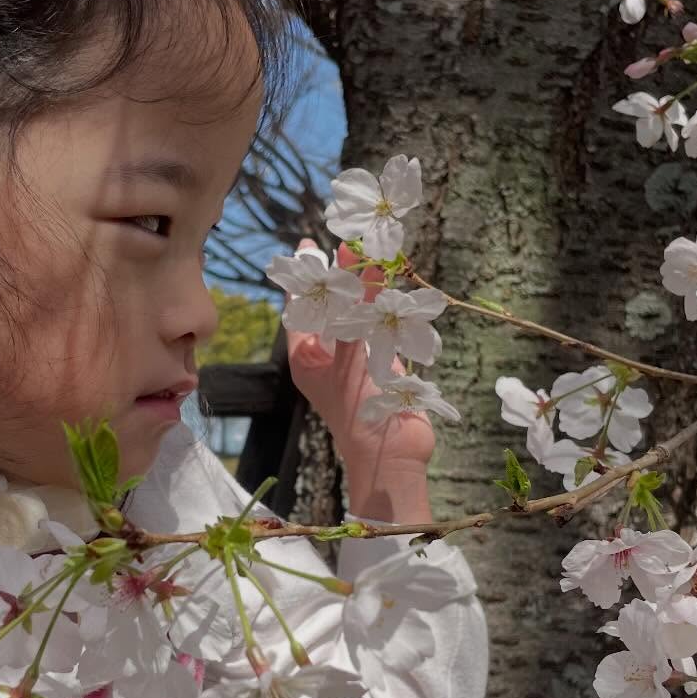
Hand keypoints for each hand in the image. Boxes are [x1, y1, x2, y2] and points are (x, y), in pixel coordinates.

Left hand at [285, 240, 435, 521]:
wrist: (391, 453)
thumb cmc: (357, 408)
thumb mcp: (349, 355)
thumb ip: (353, 310)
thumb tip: (354, 265)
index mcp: (306, 355)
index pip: (300, 306)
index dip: (304, 276)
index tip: (309, 244)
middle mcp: (329, 354)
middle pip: (333, 306)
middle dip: (341, 277)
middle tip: (350, 244)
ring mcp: (358, 358)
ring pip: (360, 314)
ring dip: (368, 289)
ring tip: (374, 256)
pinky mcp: (384, 363)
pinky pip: (383, 328)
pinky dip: (388, 308)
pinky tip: (396, 284)